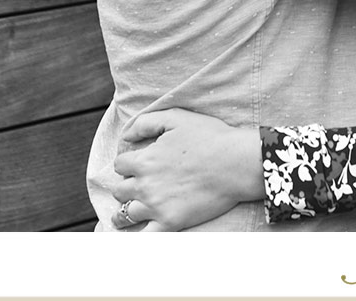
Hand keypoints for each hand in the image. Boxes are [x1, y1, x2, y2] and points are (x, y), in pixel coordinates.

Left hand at [109, 108, 264, 230]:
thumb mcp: (174, 118)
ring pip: (126, 214)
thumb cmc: (209, 137)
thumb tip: (125, 136)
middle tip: (132, 188)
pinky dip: (136, 237)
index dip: (127, 164)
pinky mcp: (171, 223)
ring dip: (122, 214)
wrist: (236, 163)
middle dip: (125, 187)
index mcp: (144, 160)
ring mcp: (157, 207)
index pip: (120, 165)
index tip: (135, 165)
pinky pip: (145, 237)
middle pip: (120, 190)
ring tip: (122, 217)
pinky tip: (135, 236)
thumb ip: (144, 123)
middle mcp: (145, 185)